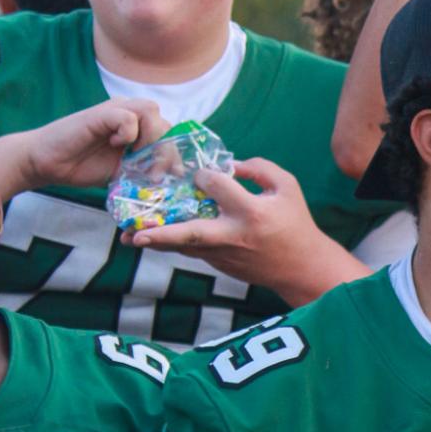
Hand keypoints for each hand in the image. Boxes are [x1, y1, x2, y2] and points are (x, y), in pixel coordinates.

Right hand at [0, 98, 170, 199]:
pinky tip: (115, 145)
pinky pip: (127, 116)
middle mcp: (128, 114)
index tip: (169, 175)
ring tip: (136, 159)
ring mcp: (114, 111)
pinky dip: (127, 133)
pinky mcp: (100, 114)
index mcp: (136, 127)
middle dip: (164, 150)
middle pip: (164, 121)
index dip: (173, 153)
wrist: (47, 163)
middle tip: (153, 174)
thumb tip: (168, 179)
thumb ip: (143, 169)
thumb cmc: (82, 166)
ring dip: (150, 139)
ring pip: (150, 110)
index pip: (168, 132)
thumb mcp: (121, 172)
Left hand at [122, 157, 364, 303]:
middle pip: (191, 233)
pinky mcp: (220, 265)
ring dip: (157, 241)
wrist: (302, 268)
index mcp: (252, 214)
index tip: (201, 171)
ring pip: (184, 246)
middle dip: (161, 233)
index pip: (219, 188)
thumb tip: (230, 163)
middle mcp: (233, 236)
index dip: (206, 175)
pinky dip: (172, 243)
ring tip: (128, 236)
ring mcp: (224, 254)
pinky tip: (151, 236)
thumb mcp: (288, 188)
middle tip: (135, 232)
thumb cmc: (296, 223)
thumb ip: (260, 168)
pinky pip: (192, 250)